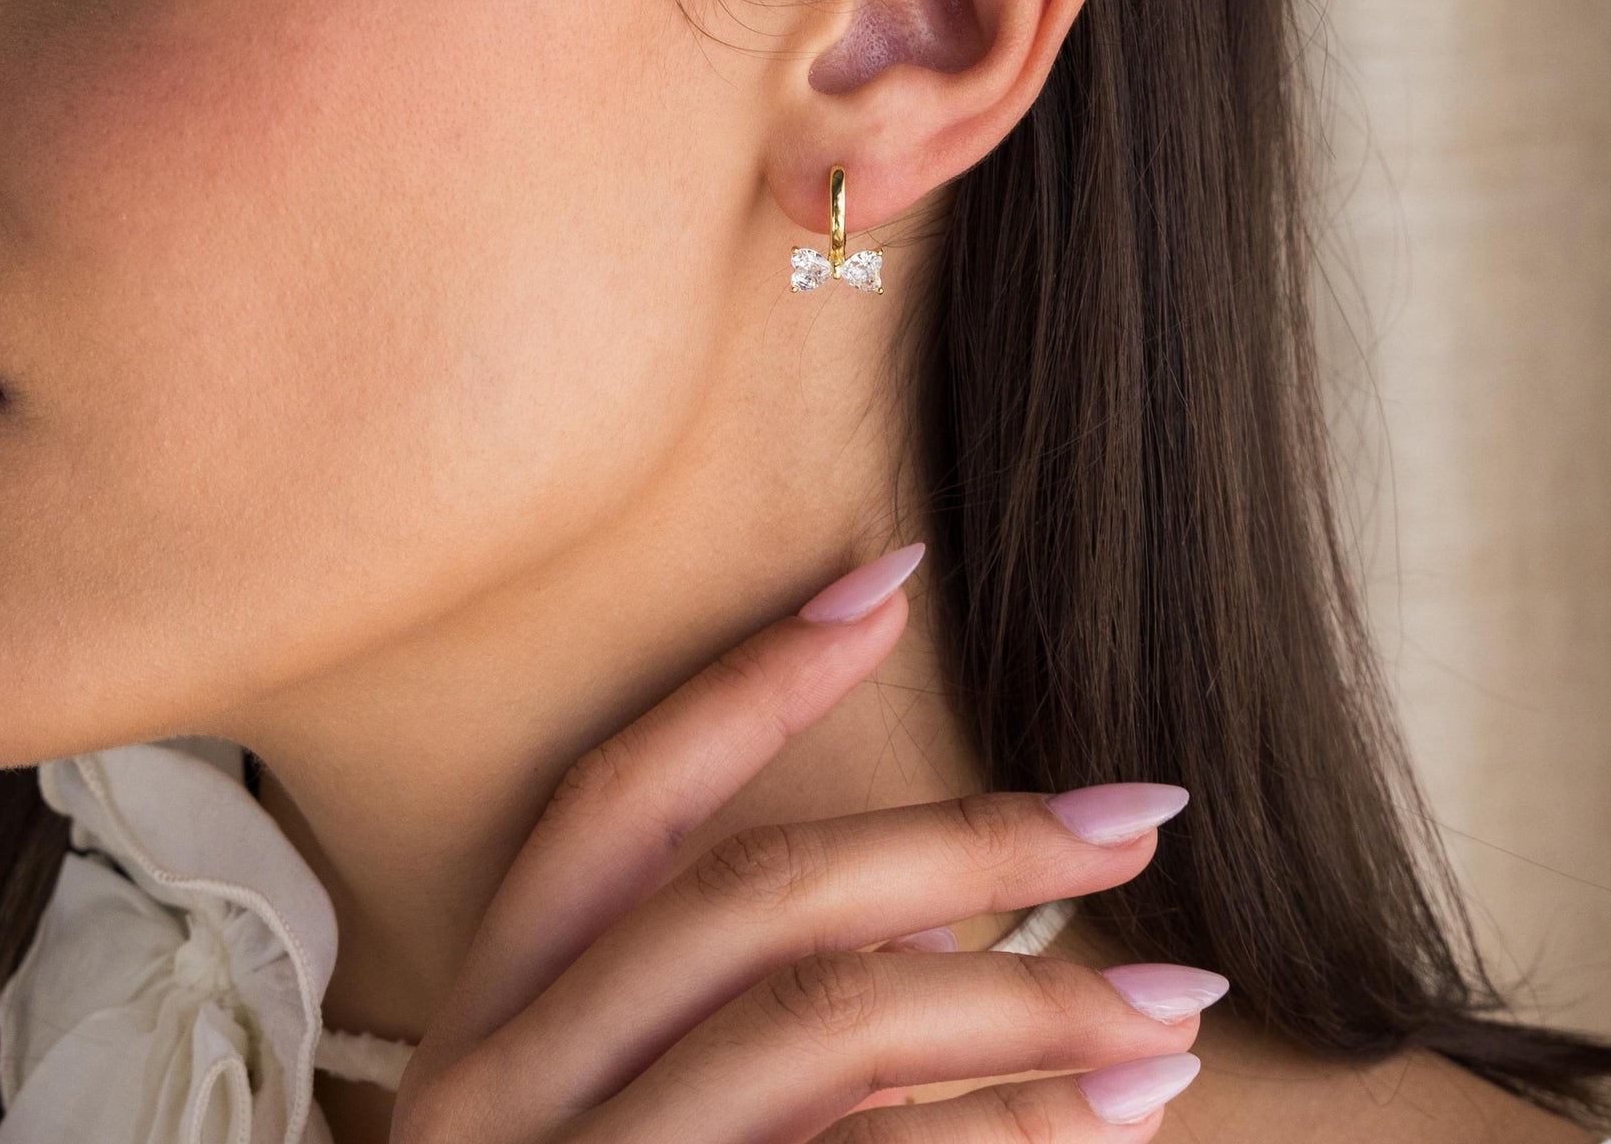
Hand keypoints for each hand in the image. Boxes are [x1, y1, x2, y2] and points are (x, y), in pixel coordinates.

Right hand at [390, 547, 1220, 1141]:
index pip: (620, 796)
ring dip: (1023, 1006)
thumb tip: (973, 918)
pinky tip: (1109, 1125)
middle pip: (747, 902)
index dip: (752, 676)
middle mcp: (504, 1092)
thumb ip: (736, 1011)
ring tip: (1170, 1007)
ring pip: (818, 1035)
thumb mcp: (614, 1115)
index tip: (892, 575)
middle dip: (958, 841)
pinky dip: (1000, 1139)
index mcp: (492, 1015)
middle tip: (1132, 814)